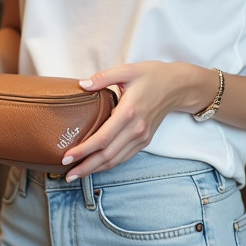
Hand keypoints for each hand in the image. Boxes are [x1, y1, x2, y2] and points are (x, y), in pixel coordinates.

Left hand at [61, 61, 192, 180]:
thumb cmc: (152, 75)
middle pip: (108, 155)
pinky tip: (96, 166)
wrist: (178, 86)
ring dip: (96, 169)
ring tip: (78, 174)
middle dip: (86, 167)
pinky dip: (109, 164)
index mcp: (129, 111)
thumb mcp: (127, 70)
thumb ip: (103, 78)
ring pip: (116, 160)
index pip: (103, 138)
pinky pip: (125, 157)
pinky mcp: (145, 140)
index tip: (67, 157)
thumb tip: (81, 85)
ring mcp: (142, 137)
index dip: (84, 150)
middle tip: (68, 175)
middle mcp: (136, 129)